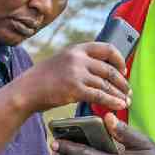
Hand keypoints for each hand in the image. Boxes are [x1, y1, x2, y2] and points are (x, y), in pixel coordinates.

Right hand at [9, 43, 130, 113]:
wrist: (27, 90)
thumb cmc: (45, 78)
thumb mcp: (63, 60)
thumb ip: (81, 61)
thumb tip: (103, 69)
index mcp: (77, 48)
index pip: (107, 48)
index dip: (119, 59)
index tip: (123, 70)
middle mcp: (78, 58)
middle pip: (109, 69)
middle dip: (122, 82)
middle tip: (128, 91)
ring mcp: (76, 73)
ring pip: (106, 84)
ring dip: (119, 94)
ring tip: (125, 102)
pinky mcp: (74, 89)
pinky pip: (100, 95)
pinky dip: (112, 102)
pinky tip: (118, 106)